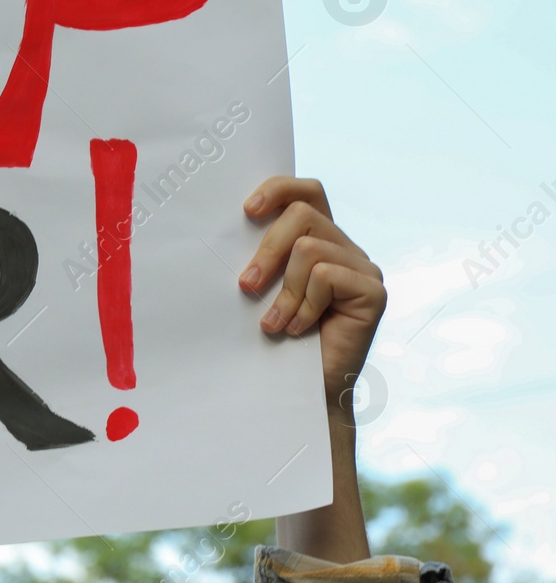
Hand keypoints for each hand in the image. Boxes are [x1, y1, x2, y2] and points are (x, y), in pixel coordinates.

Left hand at [239, 177, 381, 562]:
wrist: (298, 395)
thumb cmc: (270, 341)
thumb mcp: (257, 290)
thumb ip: (253, 255)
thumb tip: (207, 223)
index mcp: (318, 238)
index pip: (307, 189)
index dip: (278, 187)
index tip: (244, 211)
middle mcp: (346, 248)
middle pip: (304, 212)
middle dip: (267, 247)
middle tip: (244, 285)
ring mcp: (364, 268)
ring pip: (310, 247)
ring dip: (284, 290)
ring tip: (273, 324)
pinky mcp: (374, 291)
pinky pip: (328, 276)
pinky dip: (303, 305)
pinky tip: (298, 331)